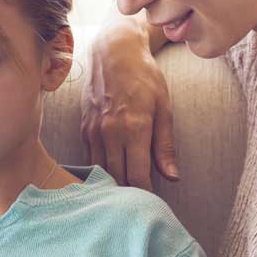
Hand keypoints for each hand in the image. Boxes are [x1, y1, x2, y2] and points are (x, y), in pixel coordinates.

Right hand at [83, 19, 178, 190]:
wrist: (113, 51)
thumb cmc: (144, 76)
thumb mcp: (164, 107)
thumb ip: (165, 145)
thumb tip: (172, 177)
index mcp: (134, 128)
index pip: (137, 177)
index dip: (146, 195)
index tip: (154, 203)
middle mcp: (109, 133)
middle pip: (117, 178)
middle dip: (129, 194)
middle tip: (141, 204)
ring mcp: (93, 131)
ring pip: (101, 171)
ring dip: (113, 185)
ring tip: (125, 195)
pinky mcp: (84, 128)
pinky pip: (90, 159)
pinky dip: (100, 170)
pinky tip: (110, 176)